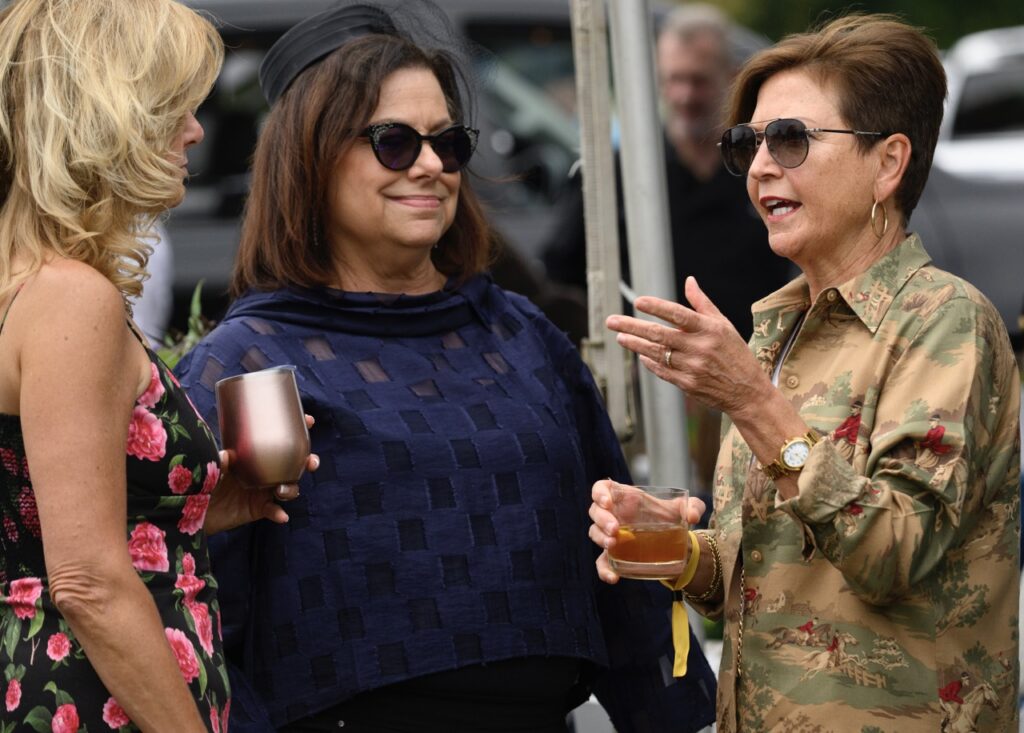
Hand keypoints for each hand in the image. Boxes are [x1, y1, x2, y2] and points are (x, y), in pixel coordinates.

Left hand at [204, 415, 319, 534]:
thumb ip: (220, 460)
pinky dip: (279, 513)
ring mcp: (263, 490)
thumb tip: (227, 455)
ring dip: (292, 489)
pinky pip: (274, 510)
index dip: (298, 430)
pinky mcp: (258, 509)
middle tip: (311, 462)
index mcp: (257, 456)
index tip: (309, 421)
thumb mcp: (211, 464)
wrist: (194, 509)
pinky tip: (281, 515)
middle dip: (308, 462)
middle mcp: (265, 472)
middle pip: (294, 465)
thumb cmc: (202, 479)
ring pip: (289, 488)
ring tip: (282, 490)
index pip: (280, 440)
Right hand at [587, 479, 705, 583]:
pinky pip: (602, 562)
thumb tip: (693, 515)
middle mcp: (614, 515)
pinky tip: (613, 577)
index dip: (600, 493)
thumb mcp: (683, 510)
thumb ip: (692, 506)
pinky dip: (604, 570)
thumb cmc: (671, 519)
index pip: (602, 489)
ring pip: (594, 533)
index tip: (607, 502)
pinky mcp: (614, 556)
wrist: (674, 543)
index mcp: (625, 498)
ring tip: (612, 544)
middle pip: (595, 511)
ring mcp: (611, 535)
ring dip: (600, 538)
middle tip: (615, 529)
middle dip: (602, 519)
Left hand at [606, 277, 771, 418]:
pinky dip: (649, 361)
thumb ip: (703, 304)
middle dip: (631, 327)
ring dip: (635, 344)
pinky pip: (662, 370)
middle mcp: (700, 347)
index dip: (657, 307)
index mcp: (710, 329)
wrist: (747, 391)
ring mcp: (692, 368)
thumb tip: (689, 281)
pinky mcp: (687, 385)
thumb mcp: (724, 325)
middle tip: (611, 321)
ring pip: (656, 353)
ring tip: (620, 337)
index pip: (678, 314)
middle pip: (659, 334)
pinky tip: (639, 354)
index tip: (638, 301)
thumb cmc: (735, 353)